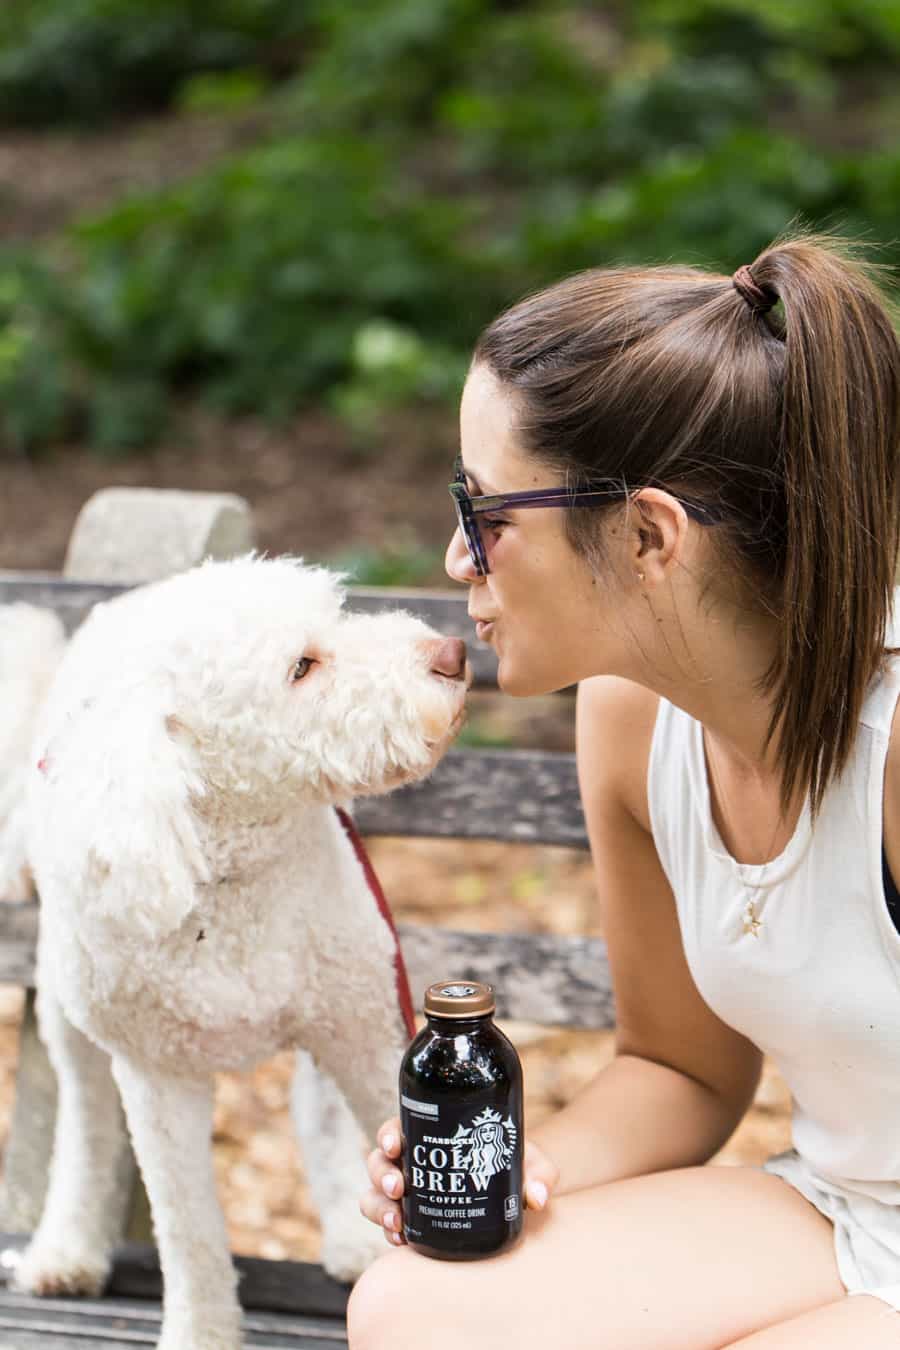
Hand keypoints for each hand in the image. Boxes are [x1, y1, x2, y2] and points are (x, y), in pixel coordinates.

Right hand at [359, 1118, 559, 1246]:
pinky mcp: (410, 1219)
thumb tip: (537, 1197)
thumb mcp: (526, 1162)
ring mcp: (406, 1192)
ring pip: (374, 1194)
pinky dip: (388, 1231)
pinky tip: (400, 1240)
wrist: (511, 1192)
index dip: (388, 1135)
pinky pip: (386, 1223)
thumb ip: (537, 1174)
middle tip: (398, 1188)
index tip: (395, 1145)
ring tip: (396, 1222)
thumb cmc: (512, 1165)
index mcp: (429, 1134)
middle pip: (378, 1162)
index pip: (397, 1128)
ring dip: (378, 1206)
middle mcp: (411, 1162)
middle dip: (381, 1175)